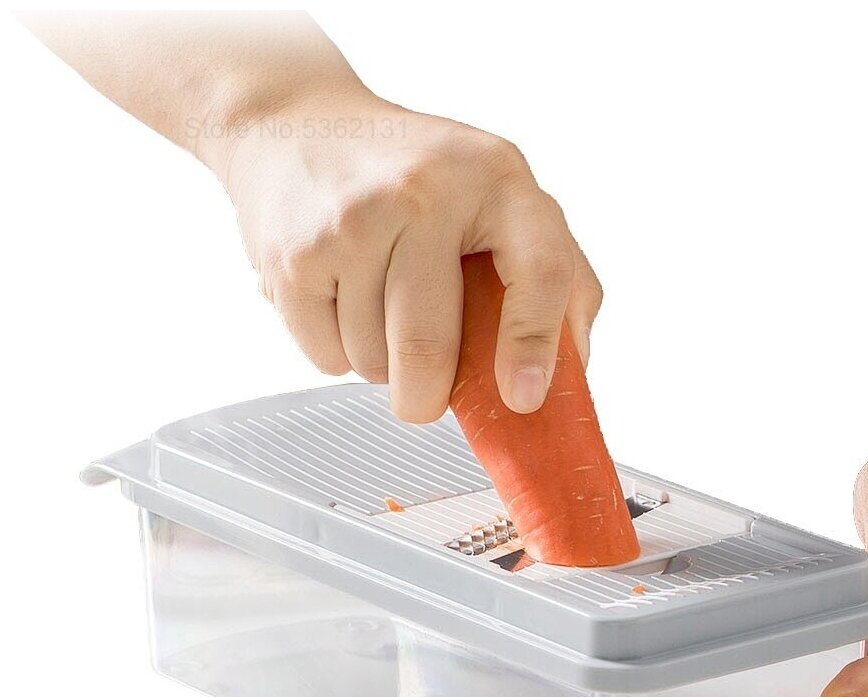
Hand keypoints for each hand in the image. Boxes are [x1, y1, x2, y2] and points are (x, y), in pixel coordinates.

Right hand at [213, 88, 601, 421]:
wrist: (297, 124)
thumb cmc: (415, 175)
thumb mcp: (499, 194)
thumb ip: (557, 273)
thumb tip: (569, 370)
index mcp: (497, 179)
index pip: (541, 268)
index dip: (534, 343)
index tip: (523, 398)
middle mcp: (425, 192)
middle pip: (429, 347)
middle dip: (428, 399)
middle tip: (427, 398)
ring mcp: (353, 223)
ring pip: (374, 361)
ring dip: (381, 365)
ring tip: (379, 310)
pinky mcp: (296, 256)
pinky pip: (327, 358)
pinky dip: (338, 352)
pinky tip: (341, 300)